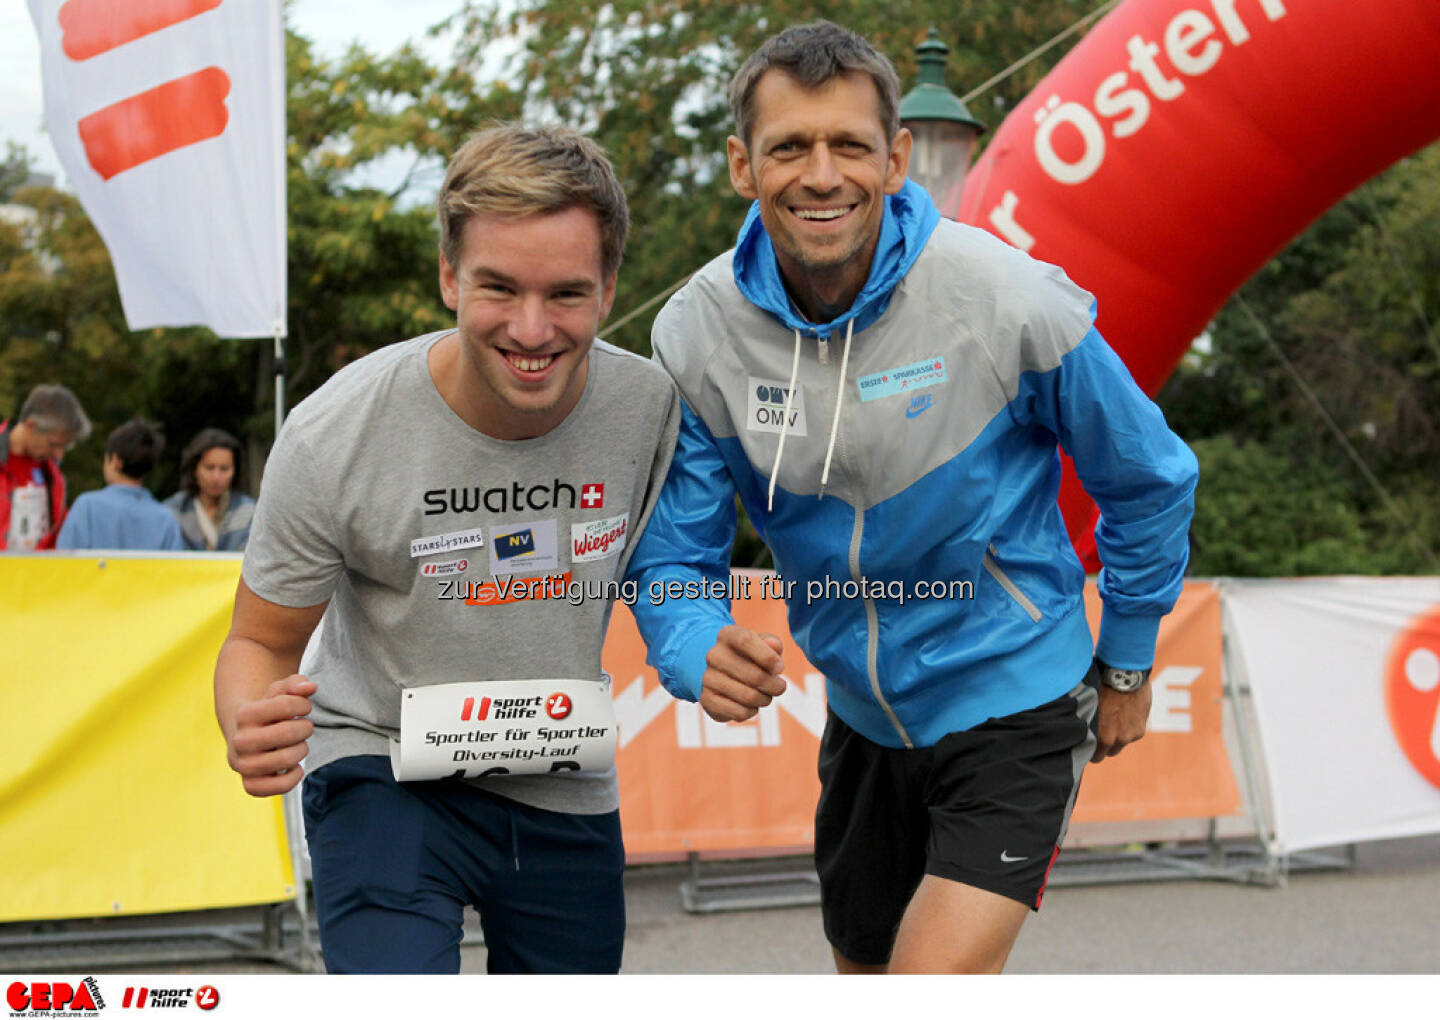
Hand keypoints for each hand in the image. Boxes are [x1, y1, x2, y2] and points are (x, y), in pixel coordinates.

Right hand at [225, 674, 315, 795]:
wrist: (247, 736)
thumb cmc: (270, 711)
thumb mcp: (279, 692)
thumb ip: (295, 684)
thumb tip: (310, 687)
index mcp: (245, 714)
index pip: (287, 705)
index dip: (303, 705)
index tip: (303, 707)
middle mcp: (240, 741)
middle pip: (288, 733)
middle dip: (305, 728)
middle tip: (303, 727)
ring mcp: (243, 765)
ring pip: (286, 760)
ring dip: (302, 750)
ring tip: (298, 745)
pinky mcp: (250, 785)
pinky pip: (279, 787)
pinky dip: (294, 777)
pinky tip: (295, 766)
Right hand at [700, 625, 785, 722]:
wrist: (723, 675)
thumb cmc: (751, 657)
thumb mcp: (763, 645)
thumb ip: (772, 643)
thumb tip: (774, 646)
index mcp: (727, 635)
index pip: (746, 640)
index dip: (767, 656)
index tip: (779, 668)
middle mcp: (714, 655)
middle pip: (754, 675)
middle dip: (774, 685)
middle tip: (779, 687)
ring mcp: (708, 678)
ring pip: (749, 696)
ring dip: (765, 699)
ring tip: (766, 696)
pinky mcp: (707, 699)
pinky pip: (740, 712)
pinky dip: (752, 711)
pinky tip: (751, 705)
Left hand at [1090, 682, 1151, 761]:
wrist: (1123, 675)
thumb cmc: (1099, 686)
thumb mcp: (1088, 706)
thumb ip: (1088, 723)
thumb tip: (1080, 729)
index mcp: (1097, 736)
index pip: (1094, 756)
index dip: (1091, 749)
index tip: (1089, 743)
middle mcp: (1113, 740)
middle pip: (1108, 752)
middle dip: (1104, 745)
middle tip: (1101, 731)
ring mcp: (1128, 736)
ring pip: (1121, 744)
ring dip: (1118, 736)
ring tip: (1114, 719)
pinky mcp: (1140, 730)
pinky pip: (1132, 734)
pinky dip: (1130, 728)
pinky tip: (1125, 713)